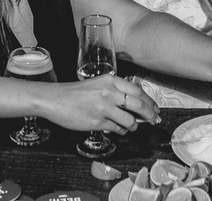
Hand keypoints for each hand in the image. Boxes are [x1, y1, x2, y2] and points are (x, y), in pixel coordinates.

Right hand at [36, 75, 158, 133]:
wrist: (55, 100)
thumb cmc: (75, 92)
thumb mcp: (97, 84)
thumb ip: (115, 91)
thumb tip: (134, 103)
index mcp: (110, 81)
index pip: (138, 91)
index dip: (150, 102)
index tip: (155, 108)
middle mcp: (109, 93)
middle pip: (139, 105)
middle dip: (150, 115)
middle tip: (154, 120)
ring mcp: (104, 108)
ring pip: (130, 121)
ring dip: (134, 126)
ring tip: (132, 126)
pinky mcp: (97, 122)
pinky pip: (117, 129)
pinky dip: (121, 131)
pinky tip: (118, 129)